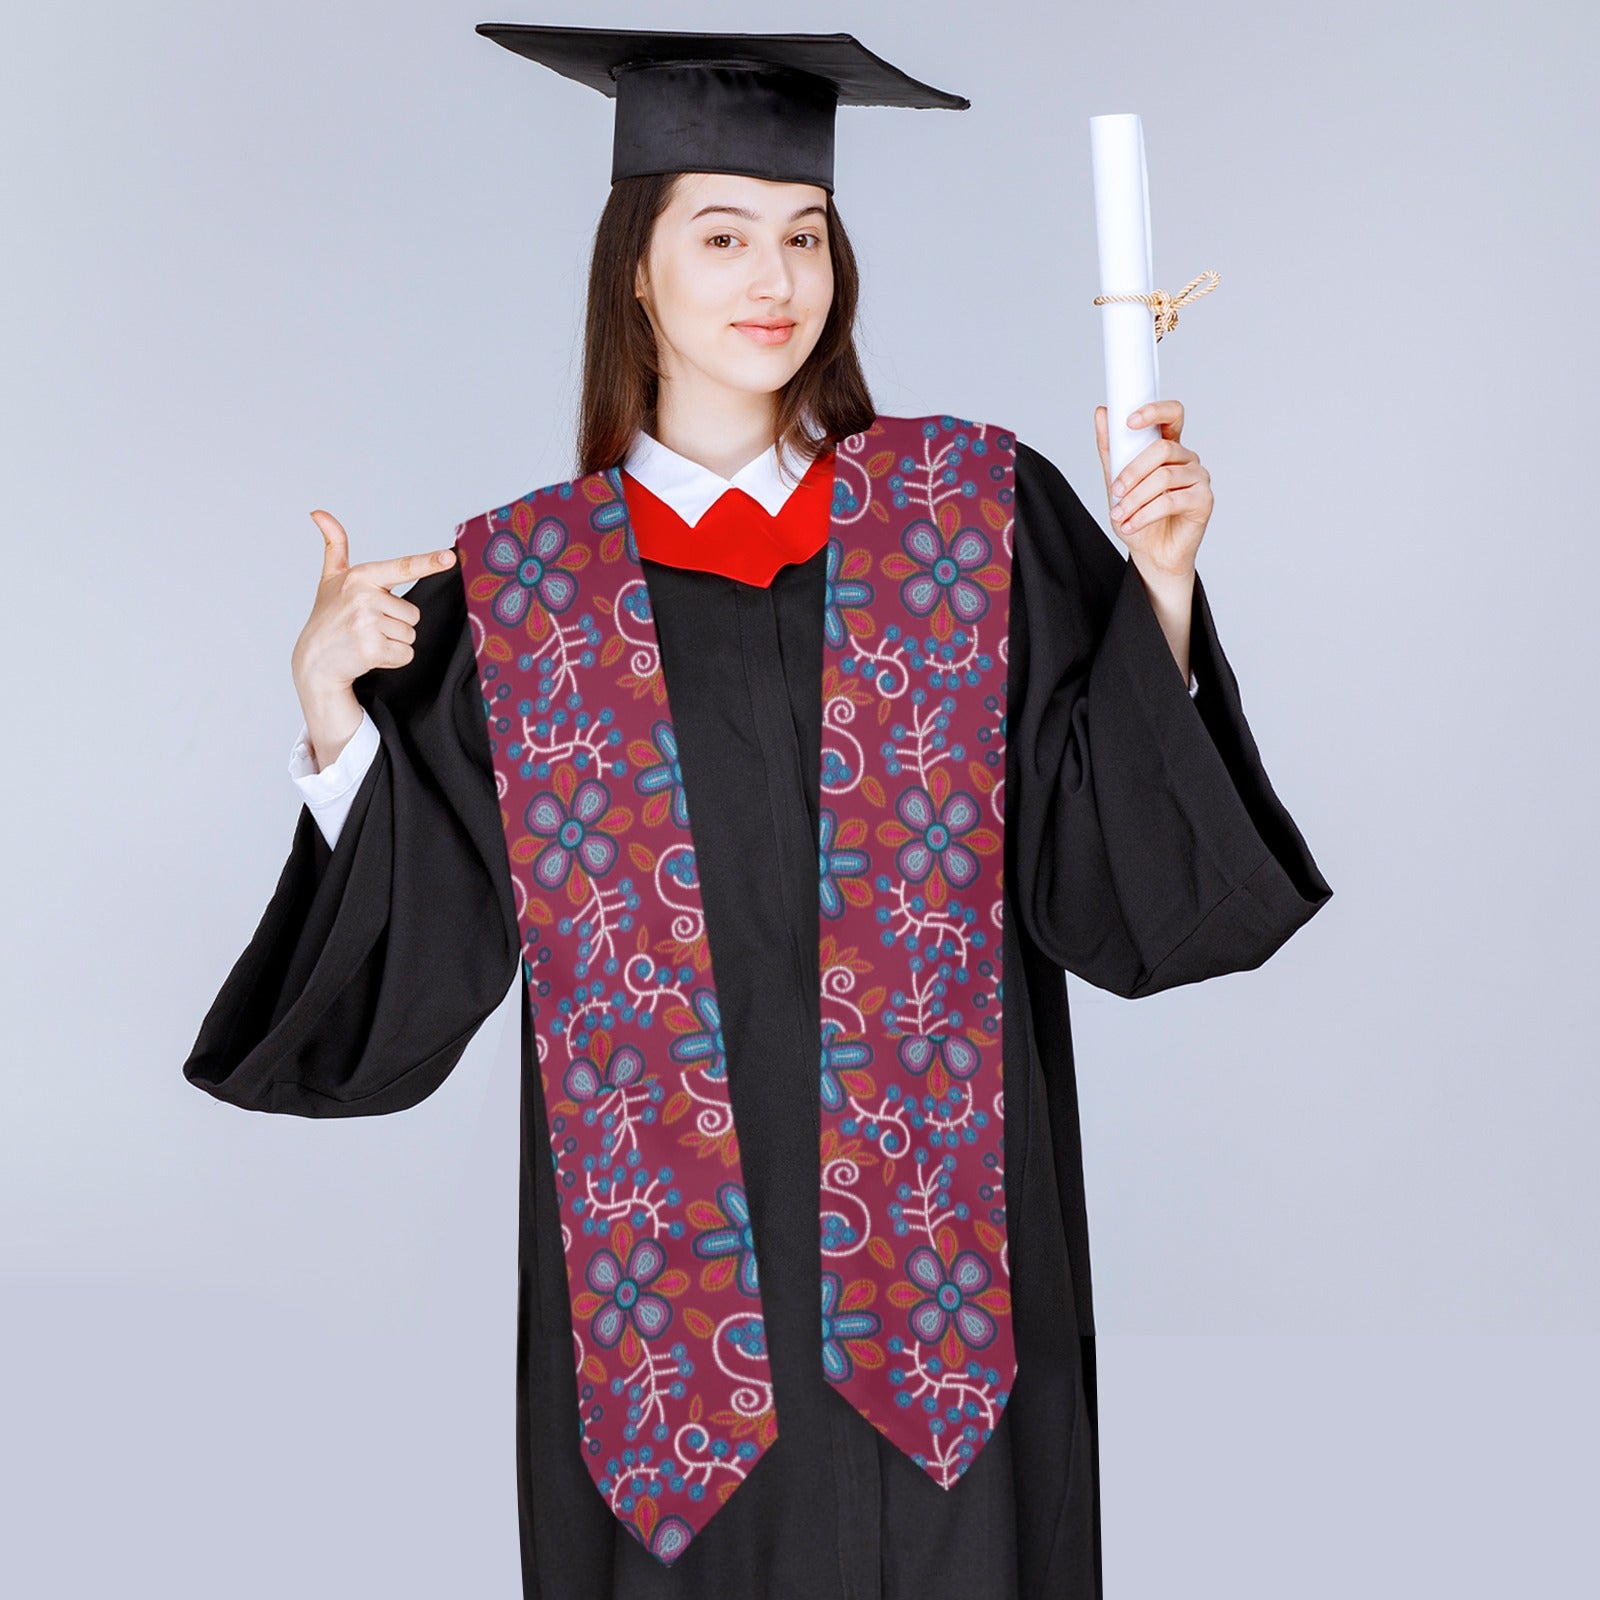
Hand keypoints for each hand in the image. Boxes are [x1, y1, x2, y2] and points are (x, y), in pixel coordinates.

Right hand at [291, 509, 456, 727]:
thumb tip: (318, 512)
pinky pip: (405, 654)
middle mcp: (364, 597)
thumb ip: (334, 545)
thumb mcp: (330, 579)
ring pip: (410, 635)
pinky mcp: (372, 648)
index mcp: (361, 576)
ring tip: (367, 640)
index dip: (429, 562)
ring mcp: (368, 623)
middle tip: (369, 627)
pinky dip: (392, 659)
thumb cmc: (328, 618)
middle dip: (397, 624)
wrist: (313, 662)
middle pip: (413, 613)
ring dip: (394, 642)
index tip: (450, 557)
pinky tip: (370, 655)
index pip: (403, 568)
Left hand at [1093, 399, 1212, 580]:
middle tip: (1115, 492)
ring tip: (1120, 515)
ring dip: (1135, 499)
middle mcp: (1186, 459)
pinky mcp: (1204, 500)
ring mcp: (1198, 478)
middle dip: (1132, 472)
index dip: (1155, 411)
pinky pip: (1171, 500)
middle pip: (1162, 450)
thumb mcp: (1116, 482)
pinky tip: (1131, 525)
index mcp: (1168, 448)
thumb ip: (1111, 449)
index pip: (1172, 415)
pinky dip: (1145, 514)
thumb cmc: (1138, 517)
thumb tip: (1102, 413)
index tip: (1129, 421)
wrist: (1151, 554)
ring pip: (1164, 477)